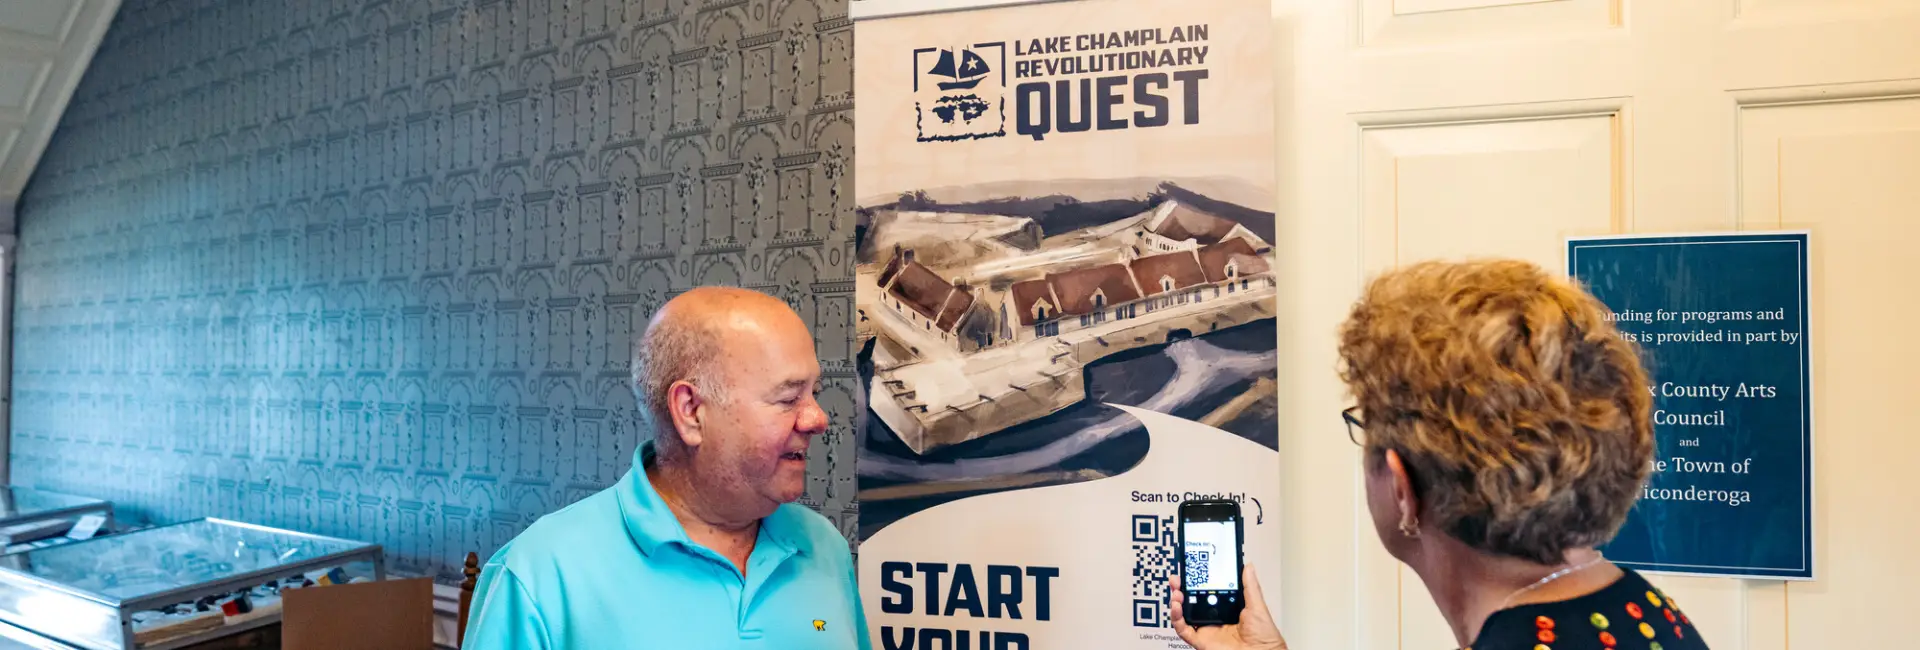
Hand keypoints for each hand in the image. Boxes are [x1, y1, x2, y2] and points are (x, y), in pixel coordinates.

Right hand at [1169, 563, 1286, 649]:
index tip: (1191, 570)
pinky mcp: (1201, 641)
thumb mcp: (1257, 606)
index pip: (1205, 592)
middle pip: (1191, 601)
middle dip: (1181, 588)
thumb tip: (1248, 567)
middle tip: (1178, 578)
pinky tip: (1177, 608)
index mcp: (1225, 608)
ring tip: (1177, 591)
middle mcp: (1213, 619)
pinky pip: (1184, 630)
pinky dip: (1176, 619)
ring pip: (1184, 614)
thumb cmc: (1264, 637)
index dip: (1196, 582)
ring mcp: (1206, 630)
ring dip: (1177, 601)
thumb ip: (1250, 586)